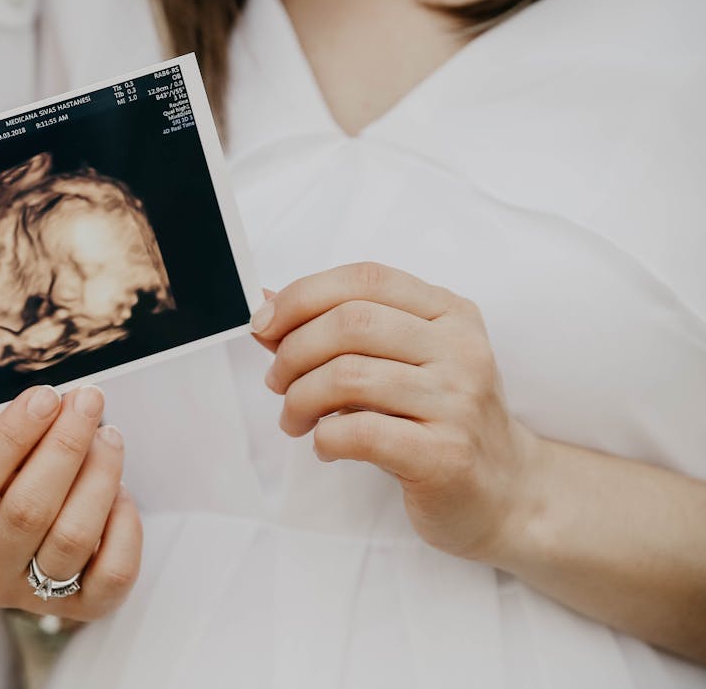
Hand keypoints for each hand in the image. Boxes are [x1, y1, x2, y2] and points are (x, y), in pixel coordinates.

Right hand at [0, 385, 141, 620]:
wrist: (35, 553)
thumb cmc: (10, 494)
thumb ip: (13, 439)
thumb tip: (55, 404)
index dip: (11, 435)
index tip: (44, 396)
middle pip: (27, 509)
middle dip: (64, 445)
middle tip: (87, 402)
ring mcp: (32, 597)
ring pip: (73, 536)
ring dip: (98, 475)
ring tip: (108, 437)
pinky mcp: (83, 609)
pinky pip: (113, 570)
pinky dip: (123, 523)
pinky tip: (119, 491)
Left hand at [250, 262, 541, 561]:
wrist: (509, 493)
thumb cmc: (439, 422)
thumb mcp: (398, 362)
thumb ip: (337, 329)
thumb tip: (265, 300)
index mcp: (449, 313)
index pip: (365, 279)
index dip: (302, 296)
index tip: (264, 324)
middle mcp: (461, 350)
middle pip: (351, 323)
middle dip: (293, 351)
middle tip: (278, 381)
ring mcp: (458, 402)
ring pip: (348, 376)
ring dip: (300, 398)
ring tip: (295, 418)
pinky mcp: (447, 456)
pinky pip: (362, 432)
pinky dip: (325, 437)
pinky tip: (325, 445)